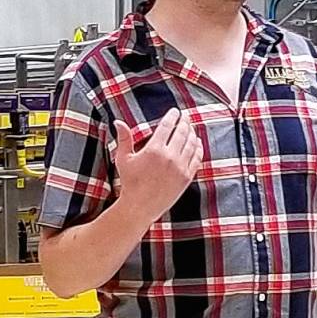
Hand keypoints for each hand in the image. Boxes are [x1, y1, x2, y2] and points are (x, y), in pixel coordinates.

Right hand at [113, 106, 203, 223]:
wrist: (140, 206)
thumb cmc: (129, 182)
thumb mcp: (123, 159)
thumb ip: (124, 138)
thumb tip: (118, 121)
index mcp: (154, 150)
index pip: (167, 126)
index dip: (172, 116)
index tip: (175, 111)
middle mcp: (169, 157)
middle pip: (182, 132)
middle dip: (185, 121)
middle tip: (185, 116)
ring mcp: (180, 167)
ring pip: (191, 143)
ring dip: (192, 132)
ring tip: (191, 127)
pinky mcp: (187, 177)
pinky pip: (196, 158)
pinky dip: (198, 147)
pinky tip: (197, 142)